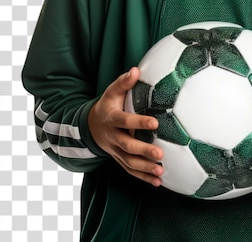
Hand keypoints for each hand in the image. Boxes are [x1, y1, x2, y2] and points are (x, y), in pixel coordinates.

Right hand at [88, 67, 163, 186]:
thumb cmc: (107, 105)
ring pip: (128, 162)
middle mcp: (112, 137)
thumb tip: (135, 70)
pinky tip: (157, 181)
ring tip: (160, 171)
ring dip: (144, 168)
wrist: (91, 125)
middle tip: (160, 154)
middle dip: (143, 152)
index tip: (155, 122)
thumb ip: (123, 82)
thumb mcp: (112, 92)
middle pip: (127, 146)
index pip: (125, 121)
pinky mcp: (119, 159)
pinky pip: (130, 171)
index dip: (139, 122)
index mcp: (112, 118)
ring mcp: (115, 150)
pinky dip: (143, 177)